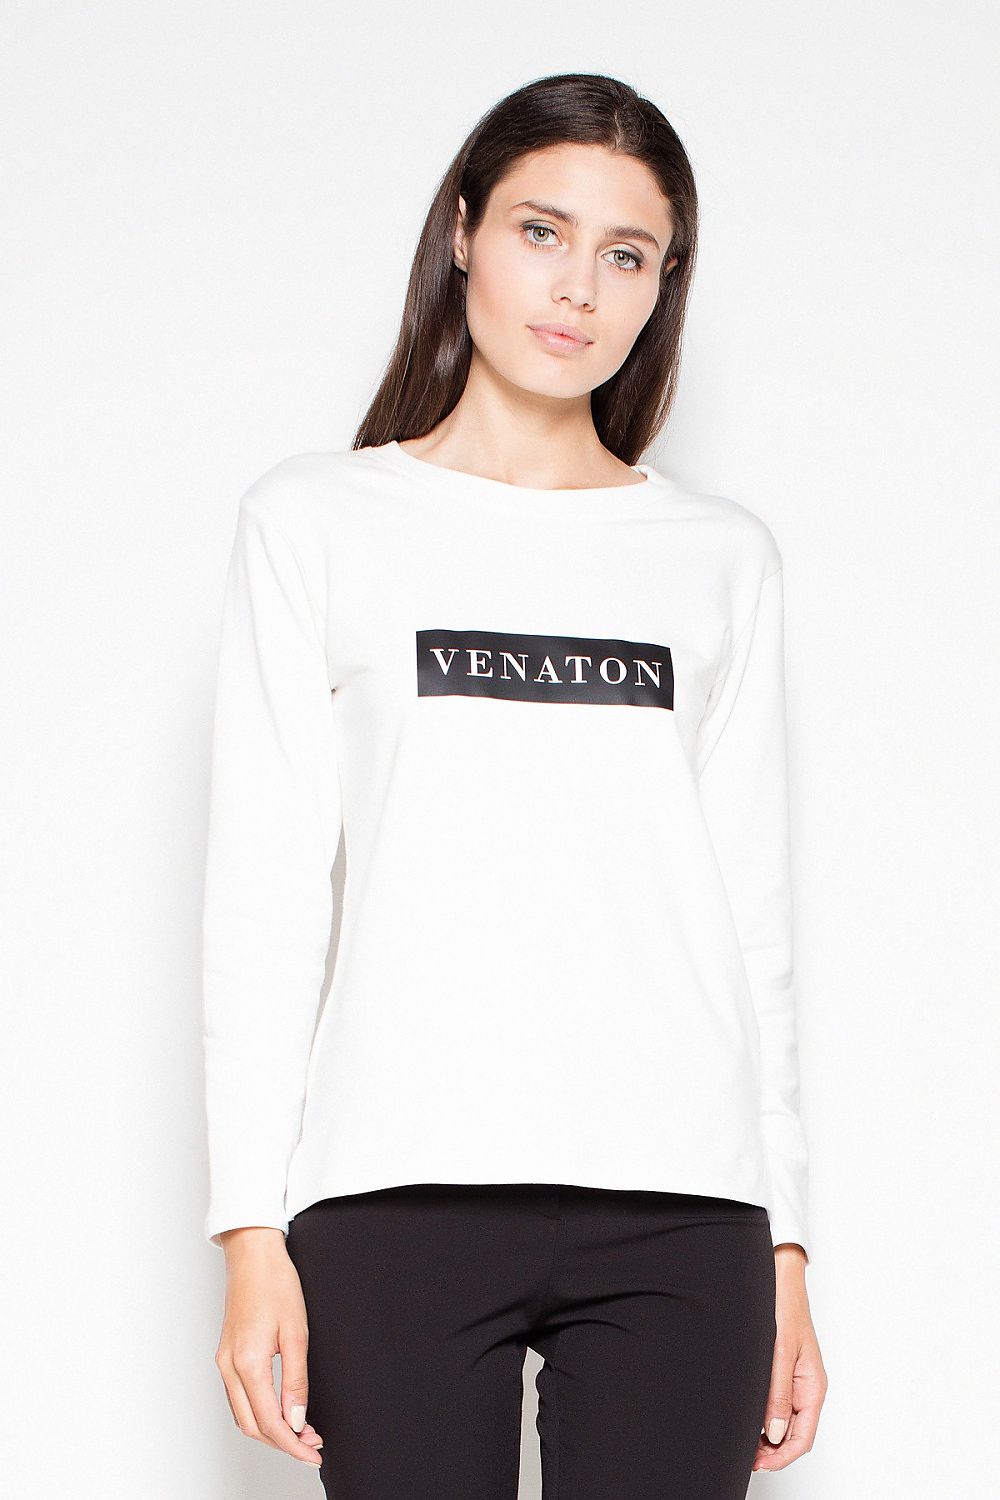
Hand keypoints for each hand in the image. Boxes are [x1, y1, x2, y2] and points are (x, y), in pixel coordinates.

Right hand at [214, 1227, 324, 1467]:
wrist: (252, 1254)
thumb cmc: (275, 1283)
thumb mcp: (296, 1332)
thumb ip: (296, 1381)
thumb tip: (298, 1420)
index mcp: (247, 1363)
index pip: (270, 1422)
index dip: (293, 1445)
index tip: (313, 1453)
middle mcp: (229, 1367)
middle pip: (252, 1426)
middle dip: (283, 1442)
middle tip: (312, 1443)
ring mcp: (224, 1361)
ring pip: (243, 1415)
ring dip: (271, 1429)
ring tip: (302, 1428)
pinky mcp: (226, 1354)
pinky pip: (239, 1397)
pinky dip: (259, 1411)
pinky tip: (280, 1408)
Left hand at [753, 1244, 827, 1471]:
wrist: (778, 1275)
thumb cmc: (784, 1306)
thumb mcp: (779, 1352)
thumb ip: (777, 1393)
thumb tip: (772, 1432)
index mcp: (813, 1386)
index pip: (802, 1438)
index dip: (781, 1456)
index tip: (758, 1463)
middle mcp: (806, 1387)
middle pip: (793, 1433)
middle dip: (771, 1450)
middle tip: (745, 1455)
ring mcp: (795, 1379)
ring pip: (784, 1420)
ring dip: (766, 1434)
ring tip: (742, 1439)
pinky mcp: (782, 1369)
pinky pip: (777, 1402)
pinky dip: (763, 1415)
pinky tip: (747, 1416)